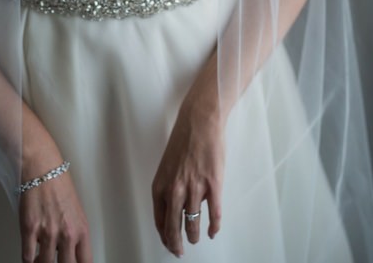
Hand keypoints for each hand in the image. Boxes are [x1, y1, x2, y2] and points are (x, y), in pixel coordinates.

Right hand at [18, 160, 91, 262]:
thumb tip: (66, 249)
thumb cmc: (58, 182)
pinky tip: (29, 257)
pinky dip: (28, 259)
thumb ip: (74, 232)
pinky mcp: (30, 228)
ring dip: (41, 262)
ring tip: (39, 259)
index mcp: (81, 230)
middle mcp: (67, 234)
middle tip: (53, 261)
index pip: (85, 262)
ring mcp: (48, 232)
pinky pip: (27, 255)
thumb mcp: (75, 210)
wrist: (41, 166)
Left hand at [151, 96, 224, 256]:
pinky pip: (213, 213)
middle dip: (176, 243)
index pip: (159, 218)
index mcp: (161, 184)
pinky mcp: (213, 185)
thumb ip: (171, 187)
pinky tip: (212, 232)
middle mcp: (175, 189)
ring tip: (194, 240)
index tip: (168, 243)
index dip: (164, 234)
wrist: (199, 122)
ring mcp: (194, 188)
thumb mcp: (168, 166)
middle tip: (179, 251)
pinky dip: (213, 226)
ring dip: (193, 235)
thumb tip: (178, 206)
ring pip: (192, 222)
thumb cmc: (183, 140)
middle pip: (173, 225)